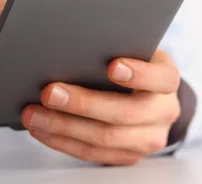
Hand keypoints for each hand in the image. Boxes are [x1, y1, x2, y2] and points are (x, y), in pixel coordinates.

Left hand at [22, 50, 180, 165]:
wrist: (150, 91)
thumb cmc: (134, 60)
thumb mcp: (134, 47)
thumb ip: (116, 46)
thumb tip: (73, 45)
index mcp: (167, 78)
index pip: (161, 78)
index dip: (139, 73)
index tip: (112, 65)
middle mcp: (163, 112)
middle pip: (124, 112)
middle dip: (83, 103)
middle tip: (50, 92)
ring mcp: (148, 139)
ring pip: (104, 139)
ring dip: (63, 127)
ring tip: (34, 114)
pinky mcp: (128, 156)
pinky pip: (93, 154)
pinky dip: (62, 141)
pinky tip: (42, 129)